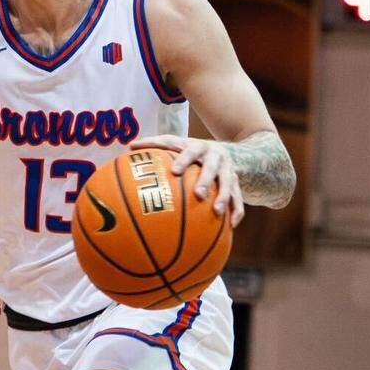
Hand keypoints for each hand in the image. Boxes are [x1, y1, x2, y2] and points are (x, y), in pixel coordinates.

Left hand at [129, 135, 244, 225]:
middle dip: (207, 180)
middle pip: (213, 168)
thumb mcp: (177, 143)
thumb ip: (155, 145)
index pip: (191, 151)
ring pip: (229, 184)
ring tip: (216, 212)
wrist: (229, 151)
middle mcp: (216, 157)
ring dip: (224, 197)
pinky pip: (240, 199)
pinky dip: (237, 211)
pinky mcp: (238, 184)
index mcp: (200, 147)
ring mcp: (229, 171)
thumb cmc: (192, 151)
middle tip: (198, 194)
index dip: (184, 160)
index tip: (175, 171)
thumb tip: (130, 147)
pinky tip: (232, 226)